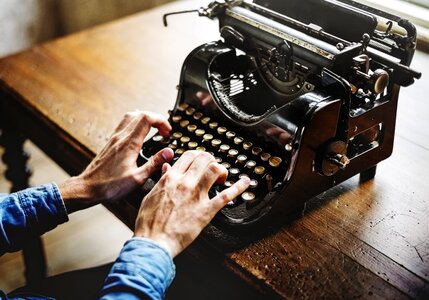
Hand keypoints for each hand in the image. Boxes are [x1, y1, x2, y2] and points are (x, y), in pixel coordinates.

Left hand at [59, 111, 173, 212]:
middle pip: (140, 114)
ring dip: (145, 119)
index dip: (161, 121)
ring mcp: (114, 139)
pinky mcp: (111, 143)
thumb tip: (168, 153)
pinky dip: (136, 124)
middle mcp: (120, 137)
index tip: (168, 131)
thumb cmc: (110, 186)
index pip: (147, 118)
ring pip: (131, 117)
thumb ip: (154, 163)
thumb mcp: (138, 178)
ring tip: (154, 130)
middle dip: (156, 119)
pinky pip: (124, 124)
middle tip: (164, 132)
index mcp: (129, 144)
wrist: (88, 188)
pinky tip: (140, 134)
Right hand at [134, 150, 249, 257]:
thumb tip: (167, 168)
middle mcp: (184, 182)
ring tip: (222, 178)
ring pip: (215, 169)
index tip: (201, 162)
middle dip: (211, 161)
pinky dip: (239, 187)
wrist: (153, 242)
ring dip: (222, 170)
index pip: (189, 155)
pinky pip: (226, 195)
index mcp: (170, 178)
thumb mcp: (151, 195)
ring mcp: (196, 195)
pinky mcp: (206, 210)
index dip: (198, 156)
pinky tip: (246, 182)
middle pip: (205, 158)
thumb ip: (162, 179)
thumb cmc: (149, 222)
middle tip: (213, 170)